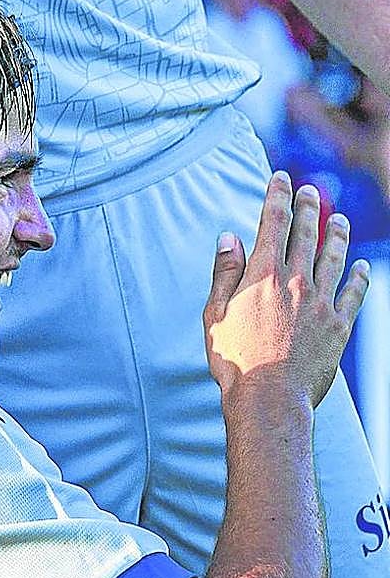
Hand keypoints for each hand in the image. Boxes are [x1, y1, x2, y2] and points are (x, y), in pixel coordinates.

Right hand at [203, 171, 368, 407]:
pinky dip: (359, 277)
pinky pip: (354, 294)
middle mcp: (296, 281)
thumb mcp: (214, 312)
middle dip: (309, 207)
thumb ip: (225, 271)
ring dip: (337, 234)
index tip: (280, 179)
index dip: (277, 196)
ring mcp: (321, 303)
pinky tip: (362, 265)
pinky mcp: (339, 327)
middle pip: (306, 234)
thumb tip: (230, 237)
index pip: (273, 222)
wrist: (270, 398)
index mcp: (263, 274)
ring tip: (340, 218)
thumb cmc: (235, 357)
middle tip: (311, 190)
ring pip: (333, 258)